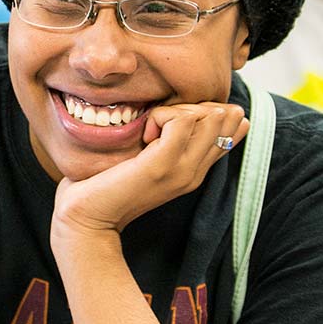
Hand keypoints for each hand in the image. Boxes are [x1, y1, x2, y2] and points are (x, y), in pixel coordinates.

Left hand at [52, 103, 248, 237]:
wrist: (89, 218)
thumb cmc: (109, 184)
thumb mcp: (148, 159)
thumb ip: (166, 140)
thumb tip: (178, 111)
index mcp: (195, 170)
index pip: (233, 129)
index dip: (211, 109)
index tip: (174, 118)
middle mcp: (196, 171)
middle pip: (224, 117)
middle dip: (193, 105)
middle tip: (161, 122)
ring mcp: (182, 170)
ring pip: (209, 116)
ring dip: (177, 110)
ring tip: (152, 130)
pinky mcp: (162, 165)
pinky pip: (182, 120)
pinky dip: (162, 115)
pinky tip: (144, 134)